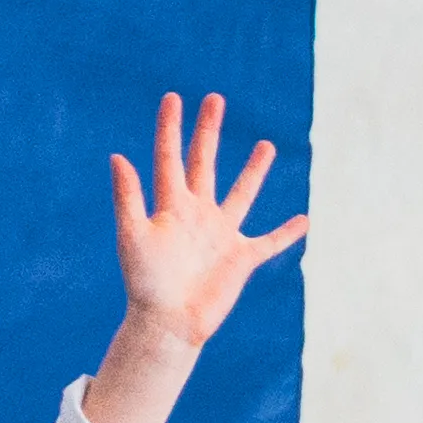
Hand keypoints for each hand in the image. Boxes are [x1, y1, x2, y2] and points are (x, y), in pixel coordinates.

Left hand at [110, 92, 306, 349]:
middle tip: (215, 100)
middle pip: (205, 163)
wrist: (167, 325)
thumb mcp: (133, 236)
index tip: (173, 97)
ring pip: (242, 194)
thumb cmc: (145, 284)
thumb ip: (128, 197)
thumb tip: (117, 156)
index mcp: (171, 206)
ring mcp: (221, 236)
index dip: (171, 128)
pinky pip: (269, 242)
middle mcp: (197, 214)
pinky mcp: (240, 260)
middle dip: (209, 131)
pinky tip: (304, 220)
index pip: (170, 157)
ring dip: (254, 171)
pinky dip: (287, 233)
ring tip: (266, 145)